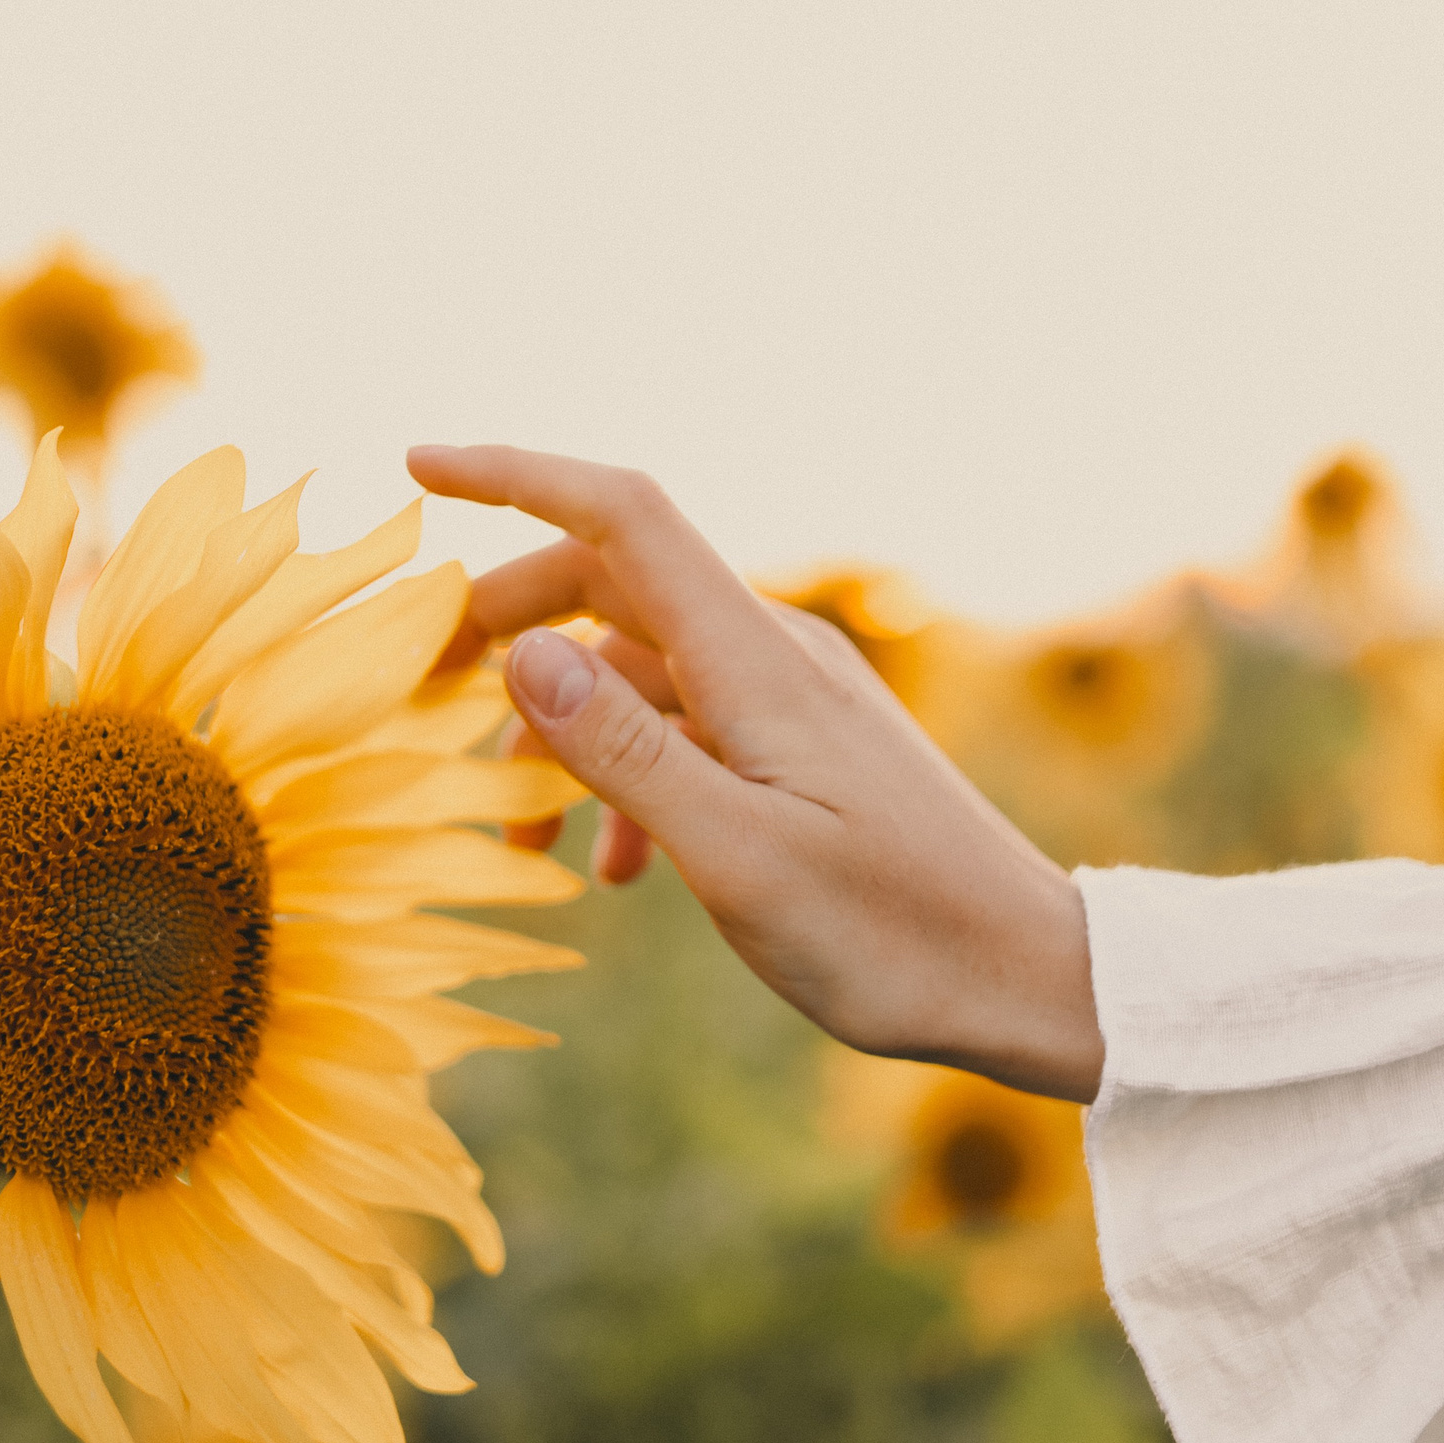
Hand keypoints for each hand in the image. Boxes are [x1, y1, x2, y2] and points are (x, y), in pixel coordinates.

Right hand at [408, 444, 1102, 1102]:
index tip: (418, 465)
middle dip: (509, 622)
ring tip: (515, 836)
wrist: (1025, 978)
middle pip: (612, 581)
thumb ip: (626, 752)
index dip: (514, 472)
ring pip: (641, 666)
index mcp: (754, 659)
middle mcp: (773, 653)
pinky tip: (618, 869)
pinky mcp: (805, 746)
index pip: (621, 513)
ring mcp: (792, 696)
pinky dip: (629, 773)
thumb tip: (528, 651)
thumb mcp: (737, 856)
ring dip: (564, 728)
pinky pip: (688, 723)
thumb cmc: (891, 932)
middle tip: (426, 695)